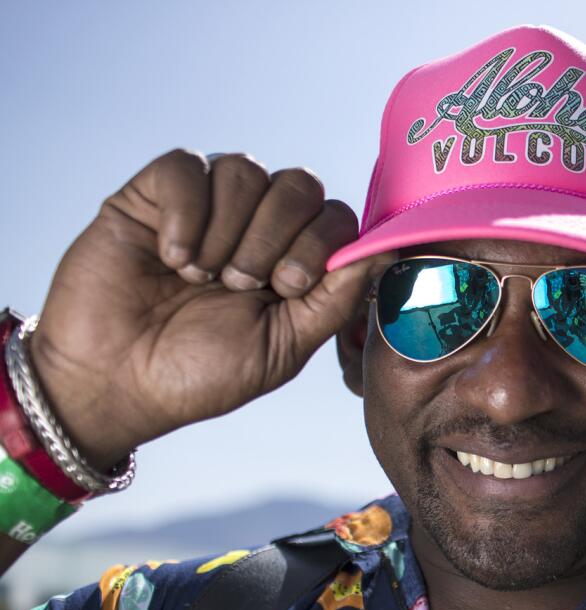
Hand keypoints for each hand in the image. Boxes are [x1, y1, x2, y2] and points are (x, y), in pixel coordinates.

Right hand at [30, 150, 388, 466]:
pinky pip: (186, 166)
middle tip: (243, 284)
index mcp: (293, 260)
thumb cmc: (201, 373)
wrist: (118, 383)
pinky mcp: (152, 195)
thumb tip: (383, 253)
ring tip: (201, 276)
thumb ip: (333, 301)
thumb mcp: (284, 346)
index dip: (320, 242)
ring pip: (244, 169)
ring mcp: (206, 207)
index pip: (335, 216)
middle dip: (277, 234)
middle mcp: (255, 226)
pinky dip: (186, 212)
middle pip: (300, 183)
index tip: (286, 288)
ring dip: (229, 229)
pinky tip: (172, 255)